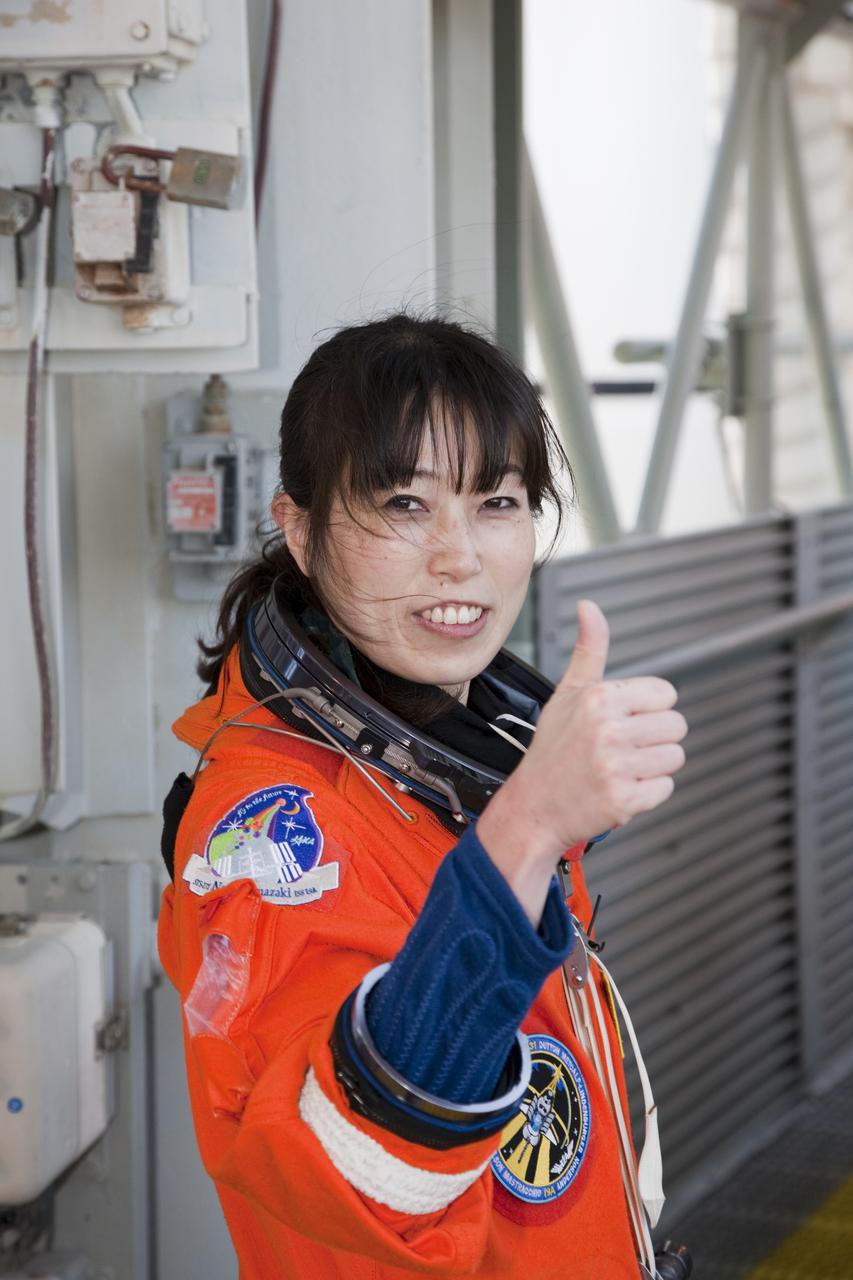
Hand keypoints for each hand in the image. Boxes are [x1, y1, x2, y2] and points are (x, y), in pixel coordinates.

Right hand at [479, 600, 687, 891]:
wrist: (533, 807)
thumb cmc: (553, 749)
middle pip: (676, 726)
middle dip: (654, 739)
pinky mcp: (624, 800)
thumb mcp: (567, 693)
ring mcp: (616, 766)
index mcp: (599, 698)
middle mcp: (608, 730)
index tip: (622, 722)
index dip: (648, 709)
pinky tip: (618, 788)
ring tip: (619, 768)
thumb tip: (589, 606)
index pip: (666, 694)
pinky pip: (665, 788)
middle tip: (620, 749)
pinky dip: (646, 792)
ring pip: (675, 757)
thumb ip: (589, 650)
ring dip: (652, 766)